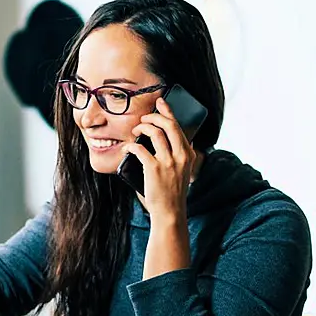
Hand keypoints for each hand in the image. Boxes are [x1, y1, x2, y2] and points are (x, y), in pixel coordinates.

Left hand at [121, 97, 195, 222]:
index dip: (168, 112)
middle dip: (154, 117)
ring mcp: (168, 162)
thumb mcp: (184, 171)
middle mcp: (181, 155)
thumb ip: (183, 155)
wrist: (170, 212)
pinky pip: (140, 149)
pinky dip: (131, 146)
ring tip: (135, 131)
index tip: (160, 102)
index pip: (179, 126)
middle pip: (168, 125)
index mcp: (189, 154)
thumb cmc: (173, 192)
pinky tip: (127, 148)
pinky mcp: (154, 169)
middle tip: (143, 119)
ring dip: (142, 128)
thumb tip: (184, 141)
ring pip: (155, 133)